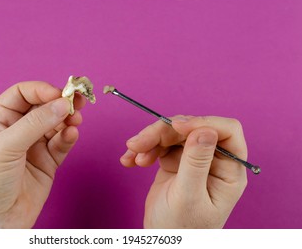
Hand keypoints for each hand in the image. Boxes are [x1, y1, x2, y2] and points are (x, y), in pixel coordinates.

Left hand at [0, 81, 85, 227]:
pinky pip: (61, 145)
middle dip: (60, 103)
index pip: (22, 94)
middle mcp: (16, 131)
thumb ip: (36, 123)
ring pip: (55, 125)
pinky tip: (72, 134)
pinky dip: (68, 138)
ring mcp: (33, 148)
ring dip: (67, 120)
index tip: (59, 93)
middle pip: (43, 107)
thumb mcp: (5, 147)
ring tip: (76, 120)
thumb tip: (62, 103)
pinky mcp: (47, 164)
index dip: (41, 90)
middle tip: (78, 101)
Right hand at [120, 116, 247, 227]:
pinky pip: (159, 144)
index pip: (227, 131)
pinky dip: (143, 149)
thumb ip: (196, 163)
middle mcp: (214, 160)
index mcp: (229, 170)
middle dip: (163, 132)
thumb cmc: (181, 228)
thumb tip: (205, 130)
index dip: (203, 122)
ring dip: (149, 140)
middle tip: (139, 143)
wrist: (162, 242)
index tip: (176, 126)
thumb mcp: (188, 196)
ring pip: (173, 133)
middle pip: (192, 128)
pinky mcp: (175, 161)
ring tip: (132, 156)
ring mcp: (194, 159)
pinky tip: (130, 161)